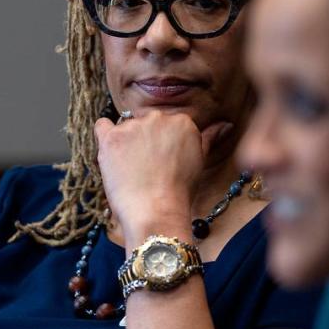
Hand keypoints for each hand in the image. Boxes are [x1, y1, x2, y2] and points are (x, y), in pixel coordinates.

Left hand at [94, 111, 232, 238]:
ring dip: (127, 142)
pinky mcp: (111, 138)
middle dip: (146, 140)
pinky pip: (102, 126)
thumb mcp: (200, 161)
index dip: (164, 143)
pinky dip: (105, 134)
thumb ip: (210, 137)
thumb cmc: (180, 190)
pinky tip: (111, 152)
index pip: (168, 123)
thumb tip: (226, 125)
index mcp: (182, 120)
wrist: (156, 211)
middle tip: (148, 166)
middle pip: (147, 122)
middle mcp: (158, 117)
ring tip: (132, 169)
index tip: (164, 160)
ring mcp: (133, 126)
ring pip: (126, 127)